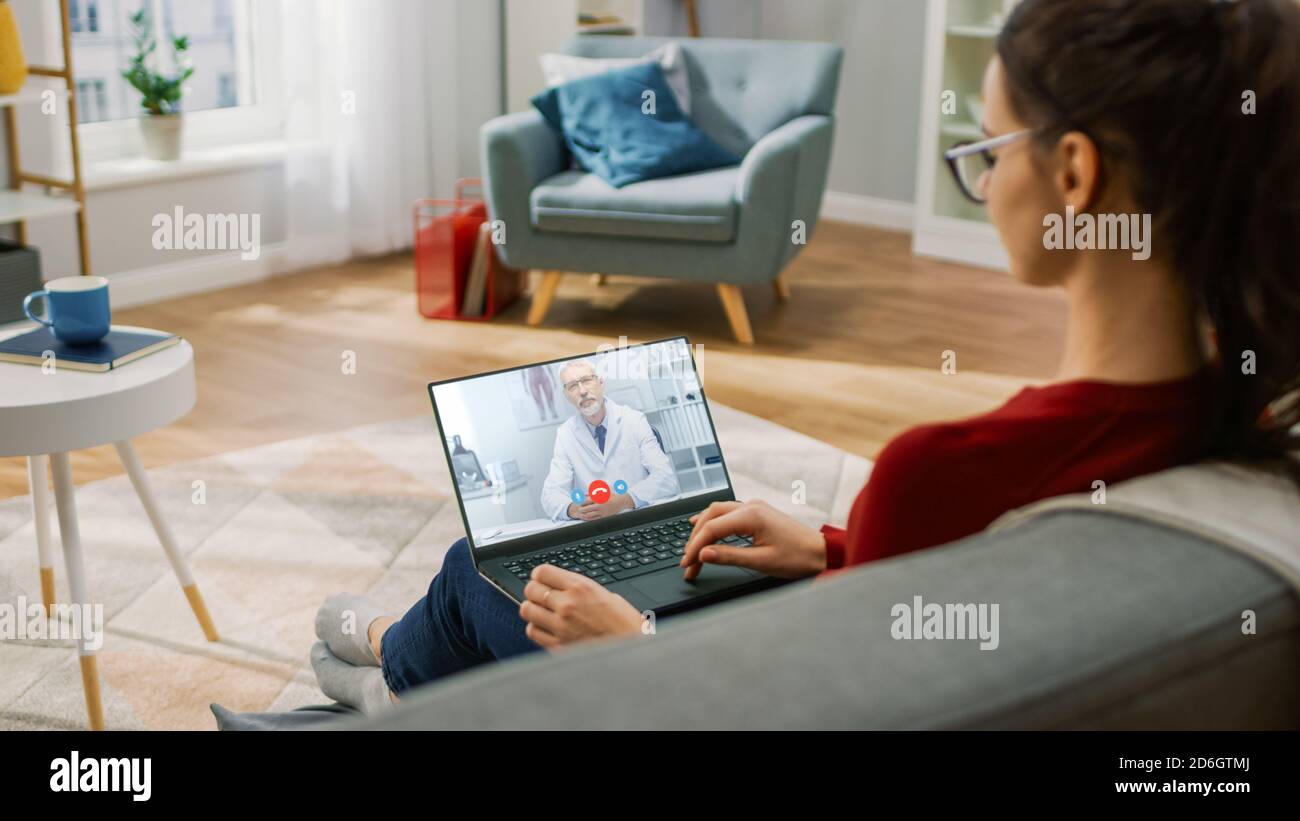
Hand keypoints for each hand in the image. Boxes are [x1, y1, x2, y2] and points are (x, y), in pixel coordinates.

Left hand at [520, 565, 644, 647]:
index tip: (542, 578)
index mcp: (581, 588)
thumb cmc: (625, 624)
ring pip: (527, 610)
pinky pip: (533, 632)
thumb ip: (580, 589)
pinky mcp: (558, 646)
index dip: (540, 574)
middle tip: (541, 594)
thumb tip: (560, 585)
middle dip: (534, 590)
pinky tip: (547, 627)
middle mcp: (567, 605)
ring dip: (533, 609)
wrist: (632, 650)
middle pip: (530, 590)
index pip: (542, 572)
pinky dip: (537, 628)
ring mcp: (560, 627)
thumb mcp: (606, 595)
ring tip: (543, 611)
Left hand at [567, 492, 633, 520]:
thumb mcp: (603, 490)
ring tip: (583, 514)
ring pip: (589, 515)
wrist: (622, 501)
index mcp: (599, 498)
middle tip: (580, 509)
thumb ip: (593, 491)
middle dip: (581, 509)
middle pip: (586, 509)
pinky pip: (595, 519)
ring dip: (584, 514)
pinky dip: (590, 519)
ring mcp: (602, 512)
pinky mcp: (604, 516)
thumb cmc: (612, 495)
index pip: (586, 500)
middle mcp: (600, 505)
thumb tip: (584, 493)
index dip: (581, 502)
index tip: (579, 502)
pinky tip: (588, 517)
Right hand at [680, 499, 825, 580]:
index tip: (687, 564)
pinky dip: (713, 522)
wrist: (821, 552)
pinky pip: (727, 512)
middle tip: (687, 561)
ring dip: (702, 529)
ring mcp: (754, 507)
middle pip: (710, 516)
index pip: (712, 529)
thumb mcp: (761, 561)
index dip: (695, 547)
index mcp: (751, 516)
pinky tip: (704, 527)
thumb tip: (703, 554)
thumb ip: (729, 556)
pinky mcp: (758, 512)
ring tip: (691, 549)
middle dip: (695, 539)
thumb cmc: (797, 557)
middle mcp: (750, 506)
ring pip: (717, 512)